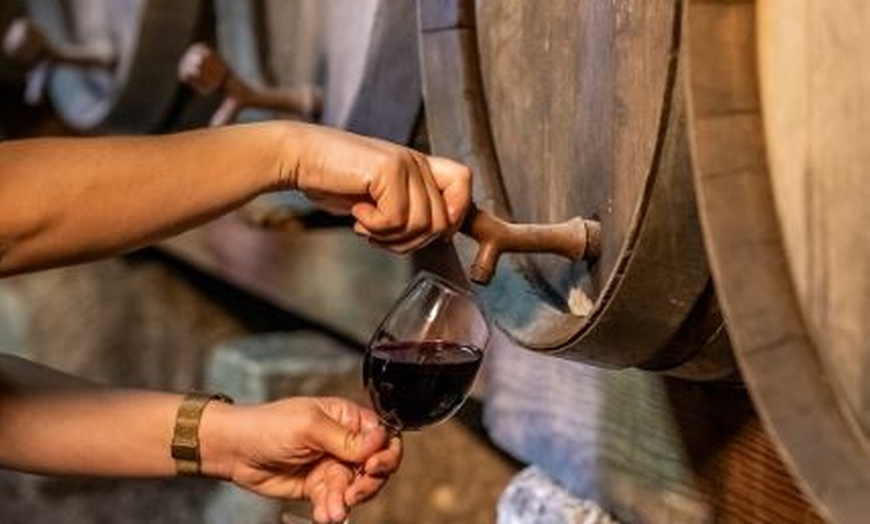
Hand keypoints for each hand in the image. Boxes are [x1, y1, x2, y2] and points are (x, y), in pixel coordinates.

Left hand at [201, 397, 401, 523]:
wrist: (236, 452)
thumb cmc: (268, 426)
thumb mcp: (309, 426)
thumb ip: (345, 438)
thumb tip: (380, 439)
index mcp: (347, 418)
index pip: (383, 436)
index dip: (385, 452)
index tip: (374, 465)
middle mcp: (345, 442)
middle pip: (376, 466)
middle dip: (368, 482)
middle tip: (353, 492)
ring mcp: (333, 466)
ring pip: (357, 488)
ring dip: (346, 501)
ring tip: (332, 510)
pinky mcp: (320, 487)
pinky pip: (336, 502)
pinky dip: (332, 510)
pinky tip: (324, 514)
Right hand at [282, 123, 471, 252]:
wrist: (300, 159)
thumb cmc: (334, 180)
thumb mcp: (378, 199)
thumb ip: (409, 211)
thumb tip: (439, 234)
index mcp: (419, 166)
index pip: (464, 182)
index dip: (456, 212)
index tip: (431, 232)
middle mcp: (416, 162)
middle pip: (441, 221)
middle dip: (410, 241)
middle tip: (379, 233)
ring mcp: (405, 164)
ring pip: (421, 224)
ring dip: (389, 236)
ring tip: (366, 224)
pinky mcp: (388, 169)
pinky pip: (396, 219)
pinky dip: (373, 226)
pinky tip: (356, 212)